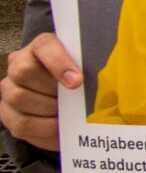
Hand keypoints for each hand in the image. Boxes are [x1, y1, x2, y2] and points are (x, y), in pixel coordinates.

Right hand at [0, 33, 80, 151]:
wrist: (69, 109)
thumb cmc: (82, 84)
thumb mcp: (89, 72)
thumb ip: (91, 67)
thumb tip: (109, 73)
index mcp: (42, 47)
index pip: (44, 46)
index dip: (59, 63)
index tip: (77, 81)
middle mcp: (19, 64)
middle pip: (25, 71)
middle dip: (53, 89)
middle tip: (74, 99)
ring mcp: (9, 88)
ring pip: (19, 97)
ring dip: (49, 108)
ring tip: (68, 111)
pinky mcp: (7, 113)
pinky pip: (21, 122)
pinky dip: (44, 127)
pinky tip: (59, 124)